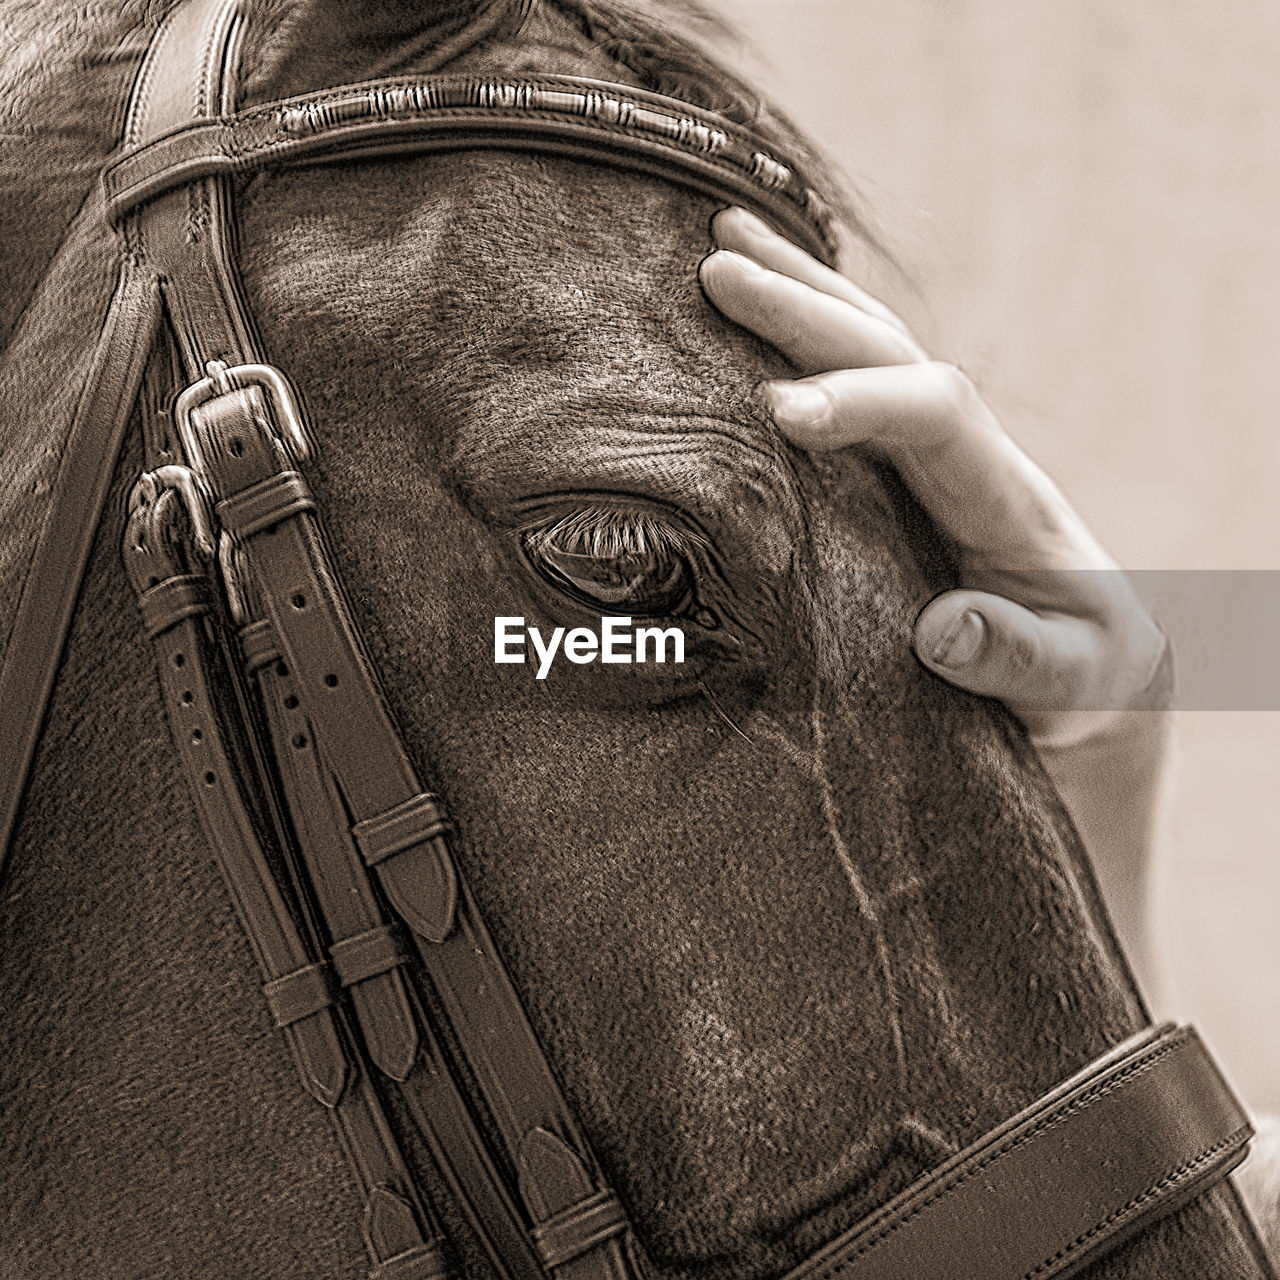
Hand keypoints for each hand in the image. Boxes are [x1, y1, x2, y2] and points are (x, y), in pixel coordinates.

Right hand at [698, 206, 1170, 990]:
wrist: (1100, 688)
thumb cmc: (1088, 693)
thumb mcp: (1073, 687)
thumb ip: (1021, 660)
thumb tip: (945, 628)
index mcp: (1012, 502)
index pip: (936, 417)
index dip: (860, 403)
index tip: (776, 413)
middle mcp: (974, 464)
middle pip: (894, 357)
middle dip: (806, 313)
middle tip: (715, 273)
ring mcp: (938, 467)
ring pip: (874, 354)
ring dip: (803, 296)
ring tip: (725, 243)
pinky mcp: (905, 485)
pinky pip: (861, 392)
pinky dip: (814, 341)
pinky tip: (774, 308)